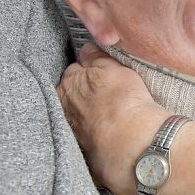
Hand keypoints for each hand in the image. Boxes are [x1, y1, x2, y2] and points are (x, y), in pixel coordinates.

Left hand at [57, 43, 168, 194]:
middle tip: (110, 90)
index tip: (104, 72)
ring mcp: (74, 126)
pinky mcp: (85, 144)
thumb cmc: (122, 100)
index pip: (76, 68)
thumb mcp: (113, 67)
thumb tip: (87, 49)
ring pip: (82, 111)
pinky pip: (90, 130)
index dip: (91, 69)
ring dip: (92, 109)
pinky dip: (98, 127)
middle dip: (86, 89)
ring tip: (114, 109)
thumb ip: (97, 57)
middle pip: (75, 91)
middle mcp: (65, 104)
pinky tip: (113, 125)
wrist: (129, 139)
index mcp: (68, 82)